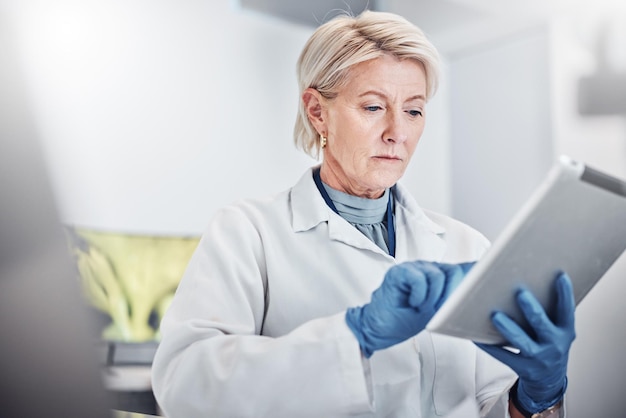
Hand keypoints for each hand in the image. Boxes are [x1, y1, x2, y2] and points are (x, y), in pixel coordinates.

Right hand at [345, 260, 472, 357]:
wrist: (379, 327)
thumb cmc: (407, 319)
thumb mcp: (437, 312)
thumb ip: (454, 300)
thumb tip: (477, 296)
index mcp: (440, 276)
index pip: (463, 269)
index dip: (478, 271)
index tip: (493, 274)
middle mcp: (428, 268)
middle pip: (453, 271)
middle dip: (455, 292)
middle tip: (447, 309)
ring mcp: (413, 268)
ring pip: (437, 275)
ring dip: (434, 297)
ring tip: (423, 309)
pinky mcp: (399, 272)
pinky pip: (419, 278)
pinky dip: (420, 295)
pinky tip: (413, 304)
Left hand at [477, 272, 575, 412]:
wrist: (549, 379)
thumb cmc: (550, 344)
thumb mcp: (558, 329)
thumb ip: (551, 310)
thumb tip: (530, 278)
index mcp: (565, 332)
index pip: (567, 311)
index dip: (565, 293)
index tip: (560, 275)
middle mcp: (555, 345)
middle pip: (542, 324)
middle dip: (531, 309)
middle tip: (519, 292)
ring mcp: (538, 358)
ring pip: (522, 342)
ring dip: (508, 328)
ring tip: (495, 315)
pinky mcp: (522, 368)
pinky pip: (503, 355)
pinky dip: (489, 346)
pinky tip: (476, 336)